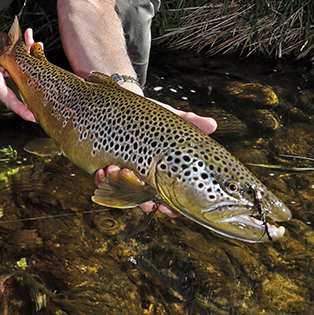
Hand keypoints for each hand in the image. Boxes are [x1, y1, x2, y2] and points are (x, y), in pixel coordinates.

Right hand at [0, 31, 35, 122]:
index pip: (10, 101)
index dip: (22, 110)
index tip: (35, 118)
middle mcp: (4, 81)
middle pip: (24, 88)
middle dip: (38, 84)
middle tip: (51, 90)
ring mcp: (9, 72)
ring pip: (27, 71)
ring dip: (34, 58)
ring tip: (36, 44)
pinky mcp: (13, 63)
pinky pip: (26, 60)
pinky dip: (29, 49)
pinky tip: (32, 41)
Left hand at [95, 107, 216, 217]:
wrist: (120, 105)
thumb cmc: (151, 117)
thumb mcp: (170, 119)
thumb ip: (189, 122)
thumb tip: (211, 124)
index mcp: (164, 175)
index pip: (173, 201)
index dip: (171, 210)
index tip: (167, 207)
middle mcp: (145, 180)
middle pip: (146, 203)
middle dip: (142, 201)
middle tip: (141, 191)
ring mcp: (125, 176)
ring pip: (122, 194)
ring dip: (119, 187)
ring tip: (115, 170)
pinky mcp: (106, 169)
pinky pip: (102, 183)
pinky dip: (101, 180)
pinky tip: (102, 170)